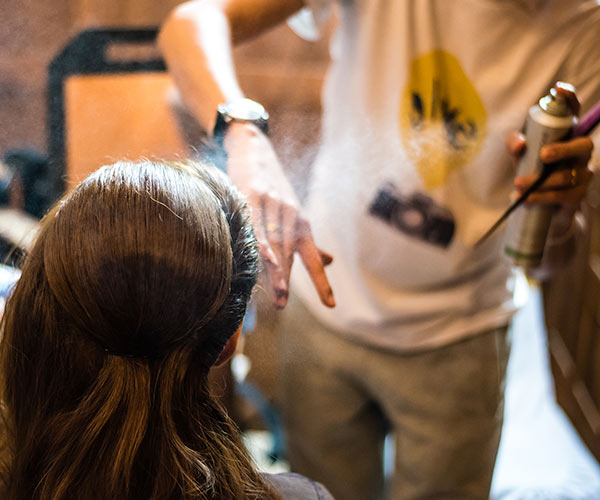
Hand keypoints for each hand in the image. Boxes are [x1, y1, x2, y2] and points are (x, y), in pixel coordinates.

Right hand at [224, 122, 334, 308]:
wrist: (255, 149)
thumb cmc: (273, 188)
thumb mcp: (293, 213)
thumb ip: (307, 241)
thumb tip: (329, 262)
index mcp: (301, 223)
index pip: (313, 258)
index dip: (321, 282)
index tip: (331, 305)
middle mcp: (291, 215)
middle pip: (290, 253)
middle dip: (286, 279)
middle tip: (281, 305)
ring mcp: (272, 203)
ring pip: (273, 240)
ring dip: (275, 267)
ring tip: (275, 292)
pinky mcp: (252, 192)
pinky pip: (254, 220)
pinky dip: (258, 240)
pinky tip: (261, 257)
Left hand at [507, 83, 593, 210]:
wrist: (539, 206)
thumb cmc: (532, 171)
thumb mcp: (519, 156)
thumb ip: (514, 145)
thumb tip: (521, 144)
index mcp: (567, 136)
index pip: (574, 113)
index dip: (570, 99)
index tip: (558, 89)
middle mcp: (580, 153)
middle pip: (584, 145)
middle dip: (564, 149)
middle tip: (543, 155)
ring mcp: (582, 174)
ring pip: (568, 176)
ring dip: (540, 181)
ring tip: (518, 184)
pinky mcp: (577, 196)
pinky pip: (562, 196)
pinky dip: (540, 197)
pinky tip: (524, 199)